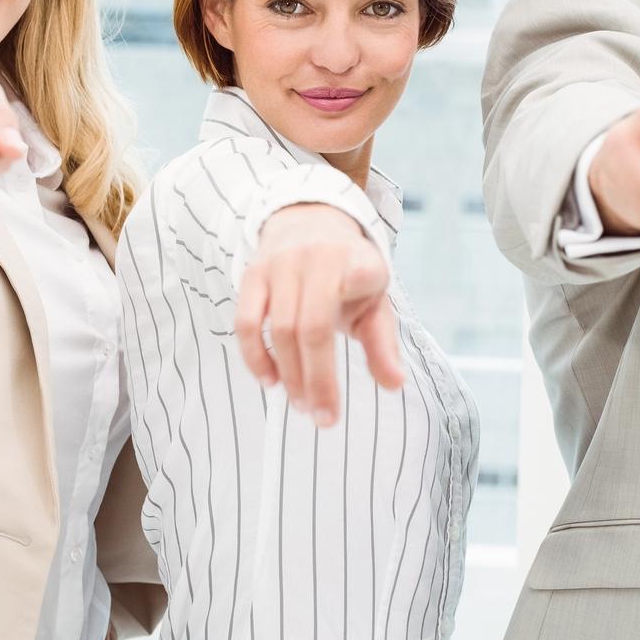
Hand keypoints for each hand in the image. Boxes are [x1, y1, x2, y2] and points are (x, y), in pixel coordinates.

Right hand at [235, 203, 404, 427]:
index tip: (360, 294)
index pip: (359, 273)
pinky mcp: (252, 274)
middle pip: (313, 327)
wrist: (308, 221)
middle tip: (323, 418)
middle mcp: (319, 258)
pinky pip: (245, 321)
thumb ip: (382, 343)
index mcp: (359, 261)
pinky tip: (270, 381)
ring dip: (290, 375)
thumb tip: (394, 384)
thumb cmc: (348, 272)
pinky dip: (254, 356)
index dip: (358, 280)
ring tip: (302, 405)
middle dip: (318, 379)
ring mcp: (281, 265)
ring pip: (280, 329)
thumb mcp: (374, 299)